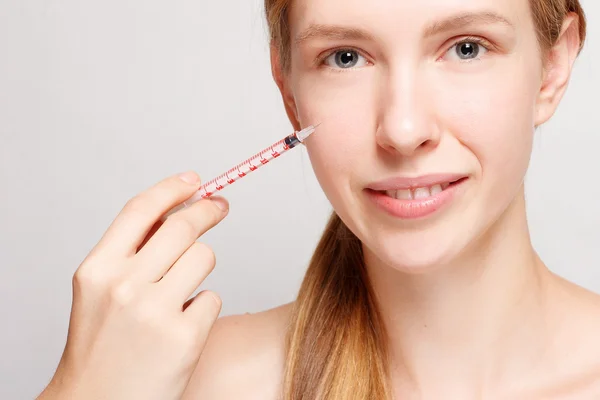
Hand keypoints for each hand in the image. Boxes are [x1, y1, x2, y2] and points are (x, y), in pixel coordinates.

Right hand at [38, 171, 227, 399]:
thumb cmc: (102, 346)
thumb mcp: (99, 291)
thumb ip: (132, 252)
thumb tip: (176, 210)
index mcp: (97, 269)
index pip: (140, 210)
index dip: (171, 188)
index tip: (194, 180)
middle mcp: (124, 285)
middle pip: (183, 226)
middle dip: (208, 210)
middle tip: (219, 206)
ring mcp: (155, 312)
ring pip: (205, 257)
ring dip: (201, 267)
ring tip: (182, 291)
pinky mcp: (185, 337)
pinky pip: (212, 298)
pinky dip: (203, 307)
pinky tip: (182, 326)